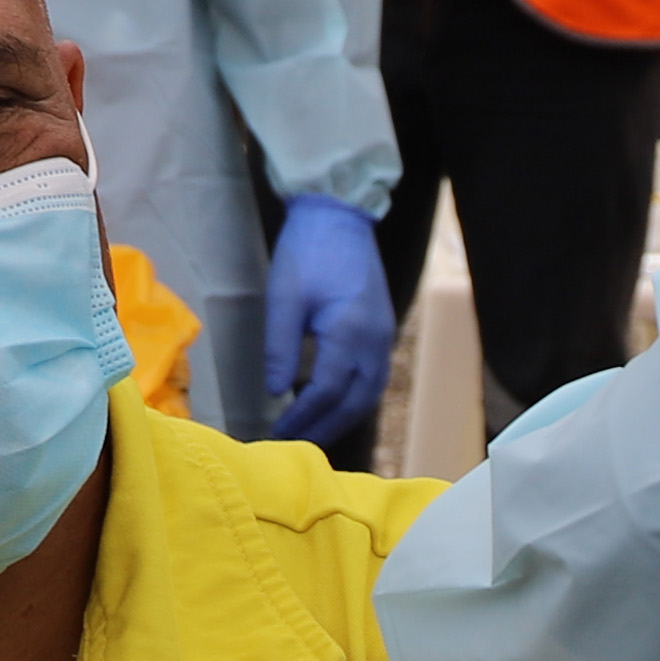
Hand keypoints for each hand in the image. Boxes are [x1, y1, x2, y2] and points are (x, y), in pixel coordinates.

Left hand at [266, 195, 395, 448]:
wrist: (340, 215)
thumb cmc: (308, 251)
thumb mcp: (284, 298)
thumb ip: (280, 348)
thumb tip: (275, 392)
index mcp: (350, 333)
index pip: (326, 391)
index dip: (301, 417)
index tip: (277, 432)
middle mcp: (375, 341)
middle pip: (355, 402)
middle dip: (326, 427)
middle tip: (297, 445)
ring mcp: (384, 336)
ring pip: (369, 393)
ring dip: (343, 417)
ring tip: (314, 432)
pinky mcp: (383, 329)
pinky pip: (373, 377)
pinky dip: (353, 398)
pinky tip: (333, 403)